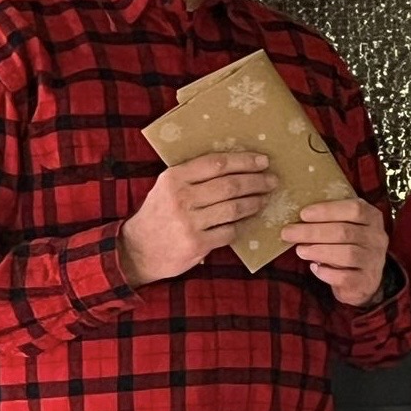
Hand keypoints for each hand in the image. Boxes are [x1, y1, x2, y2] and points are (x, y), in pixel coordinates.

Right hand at [121, 152, 276, 285]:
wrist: (138, 249)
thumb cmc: (159, 213)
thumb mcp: (167, 187)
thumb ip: (193, 175)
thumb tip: (235, 163)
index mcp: (174, 178)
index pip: (216, 164)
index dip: (244, 161)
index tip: (263, 161)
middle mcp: (181, 198)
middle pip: (230, 185)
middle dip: (256, 182)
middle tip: (272, 180)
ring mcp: (189, 223)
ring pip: (234, 208)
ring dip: (254, 203)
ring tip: (263, 199)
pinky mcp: (196, 244)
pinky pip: (229, 232)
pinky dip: (240, 226)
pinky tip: (245, 222)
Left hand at [281, 198, 389, 306]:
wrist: (364, 279)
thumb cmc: (348, 246)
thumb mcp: (347, 226)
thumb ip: (330, 218)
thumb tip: (297, 214)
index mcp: (372, 218)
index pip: (354, 209)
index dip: (327, 210)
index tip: (303, 214)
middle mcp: (377, 238)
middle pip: (344, 232)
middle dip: (313, 232)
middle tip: (288, 232)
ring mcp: (373, 260)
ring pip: (346, 254)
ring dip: (318, 251)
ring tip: (299, 250)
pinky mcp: (366, 281)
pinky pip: (345, 276)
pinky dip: (326, 272)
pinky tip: (314, 268)